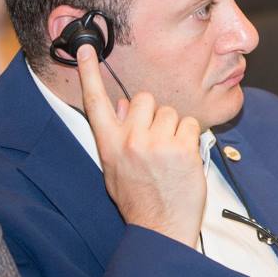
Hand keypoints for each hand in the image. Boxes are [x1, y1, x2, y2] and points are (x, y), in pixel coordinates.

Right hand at [77, 45, 204, 246]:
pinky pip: (190, 124)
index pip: (95, 101)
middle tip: (157, 140)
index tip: (86, 49)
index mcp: (109, 144)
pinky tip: (185, 158)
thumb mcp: (115, 168)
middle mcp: (130, 140)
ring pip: (171, 112)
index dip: (89, 73)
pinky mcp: (182, 148)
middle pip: (145, 99)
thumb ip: (118, 135)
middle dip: (154, 114)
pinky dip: (191, 137)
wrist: (161, 228)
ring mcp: (157, 143)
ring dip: (174, 128)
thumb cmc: (139, 201)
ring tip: (171, 155)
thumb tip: (125, 105)